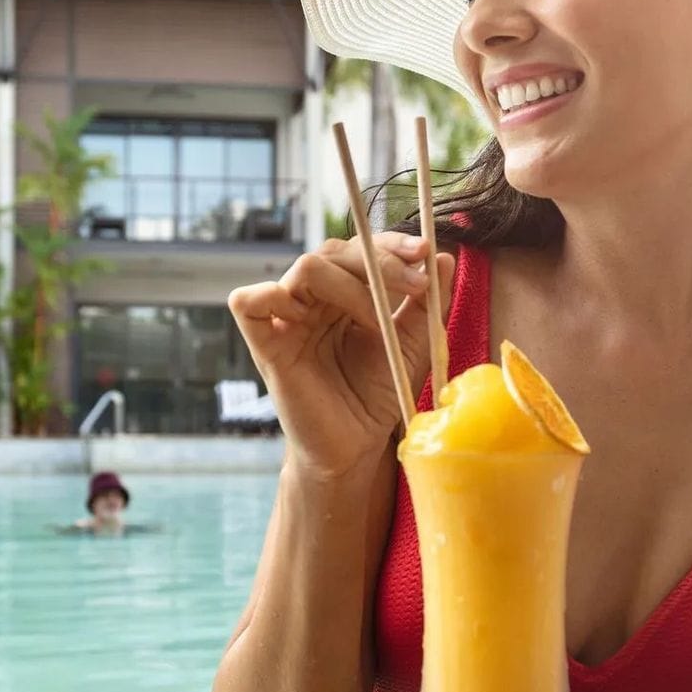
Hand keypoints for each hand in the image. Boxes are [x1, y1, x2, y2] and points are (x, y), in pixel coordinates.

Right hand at [227, 231, 456, 480]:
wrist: (358, 447)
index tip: (425, 253)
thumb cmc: (378, 397)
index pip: (359, 248)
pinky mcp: (266, 345)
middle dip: (379, 261)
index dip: (391, 243)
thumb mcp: (414, 344)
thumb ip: (427, 303)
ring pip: (305, 268)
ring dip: (349, 284)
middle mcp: (314, 301)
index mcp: (344, 294)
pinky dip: (272, 295)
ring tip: (377, 320)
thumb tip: (444, 256)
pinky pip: (248, 302)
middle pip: (332, 250)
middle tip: (414, 286)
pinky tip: (308, 317)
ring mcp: (288, 319)